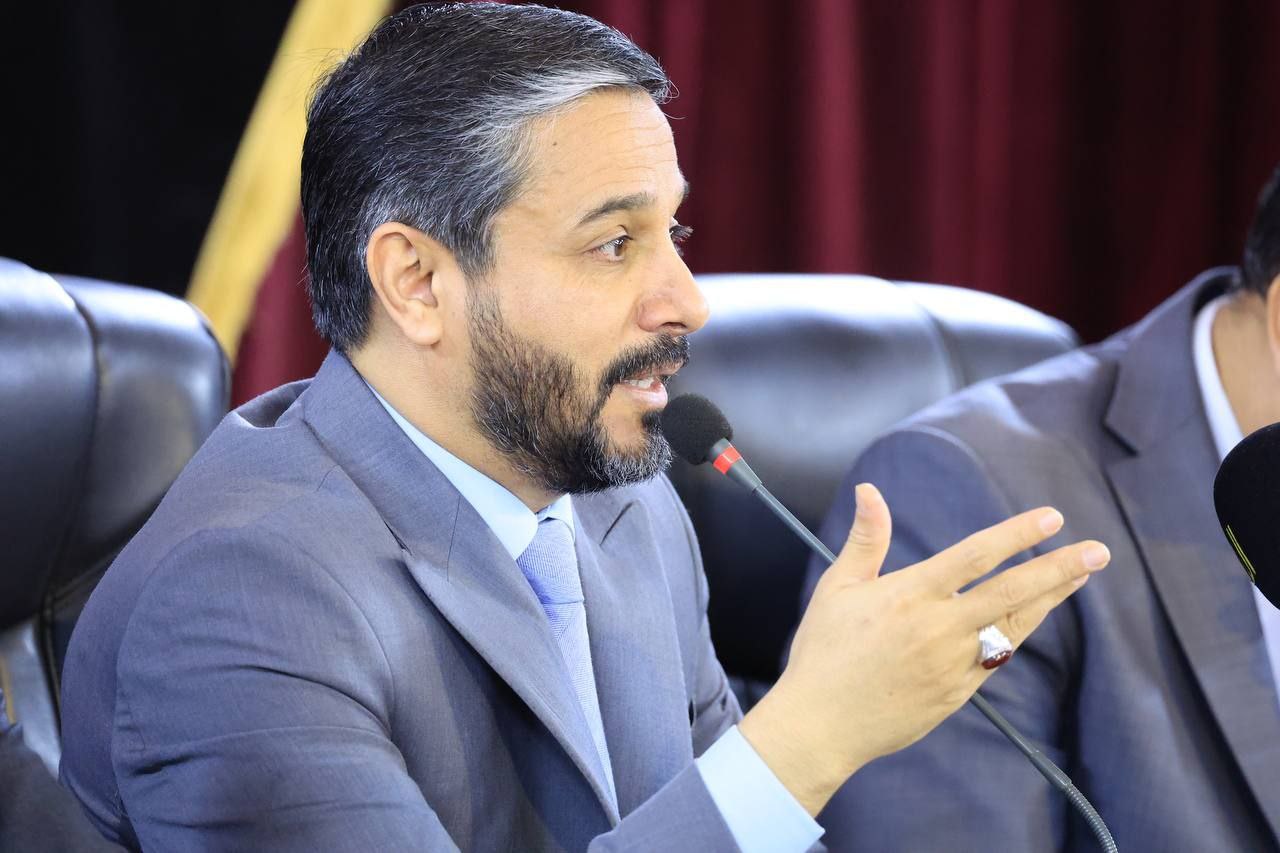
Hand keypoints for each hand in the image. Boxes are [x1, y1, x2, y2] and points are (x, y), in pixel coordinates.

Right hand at [739, 483, 1108, 815]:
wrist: (821, 725)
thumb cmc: (823, 651)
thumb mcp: (837, 588)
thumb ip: (866, 538)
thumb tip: (870, 490)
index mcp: (908, 595)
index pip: (974, 556)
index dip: (1015, 535)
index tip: (1051, 519)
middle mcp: (938, 628)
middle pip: (1011, 592)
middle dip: (1058, 569)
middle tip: (1098, 551)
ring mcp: (952, 664)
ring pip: (1014, 625)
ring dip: (1051, 598)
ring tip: (1080, 576)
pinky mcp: (957, 693)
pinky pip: (997, 657)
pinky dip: (1019, 632)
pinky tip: (1034, 615)